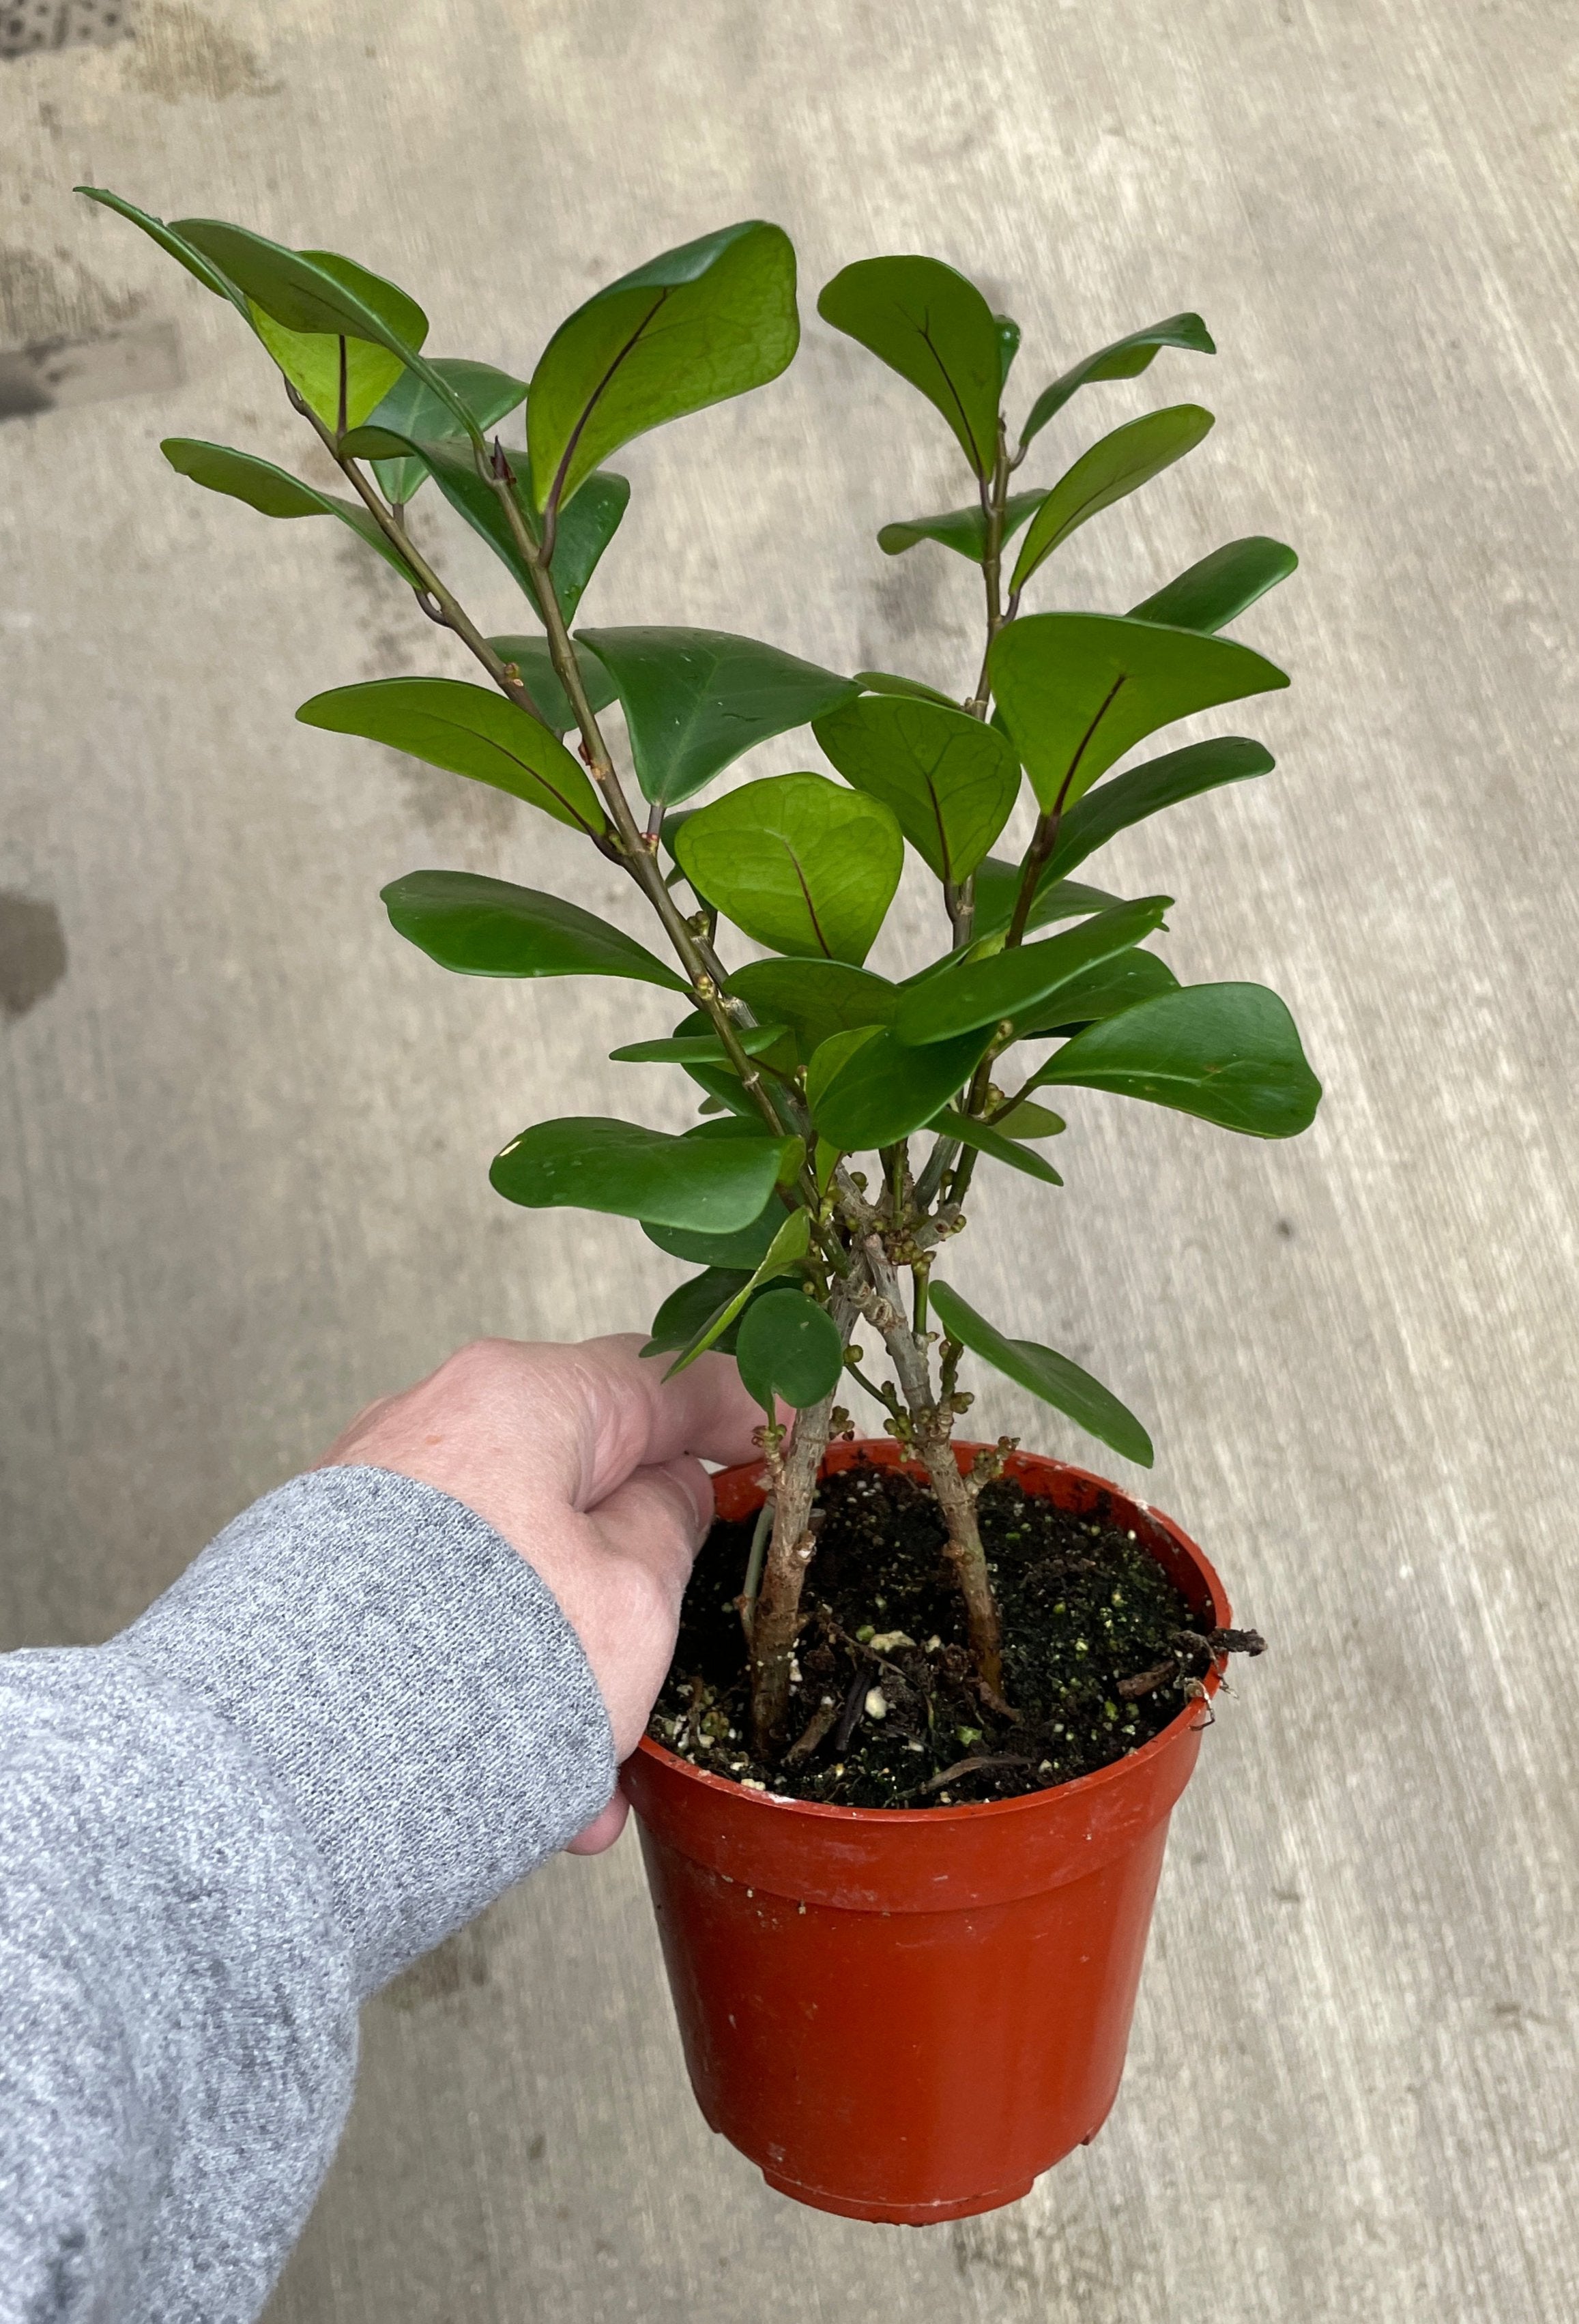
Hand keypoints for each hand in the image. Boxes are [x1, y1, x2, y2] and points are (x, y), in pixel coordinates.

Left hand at [317, 1335, 761, 1853]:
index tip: (793, 1437)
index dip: (747, 1410)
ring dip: (576, 1670)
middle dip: (643, 1582)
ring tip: (597, 1772)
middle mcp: (437, 1428)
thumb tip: (663, 1500)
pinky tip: (540, 1796)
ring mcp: (381, 1506)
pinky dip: (508, 1695)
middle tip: (683, 1646)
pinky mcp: (342, 1582)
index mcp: (521, 1396)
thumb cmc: (468, 1666)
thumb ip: (669, 1530)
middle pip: (586, 1484)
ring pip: (526, 1575)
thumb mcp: (633, 1599)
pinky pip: (459, 1625)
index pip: (667, 1378)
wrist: (295, 1773)